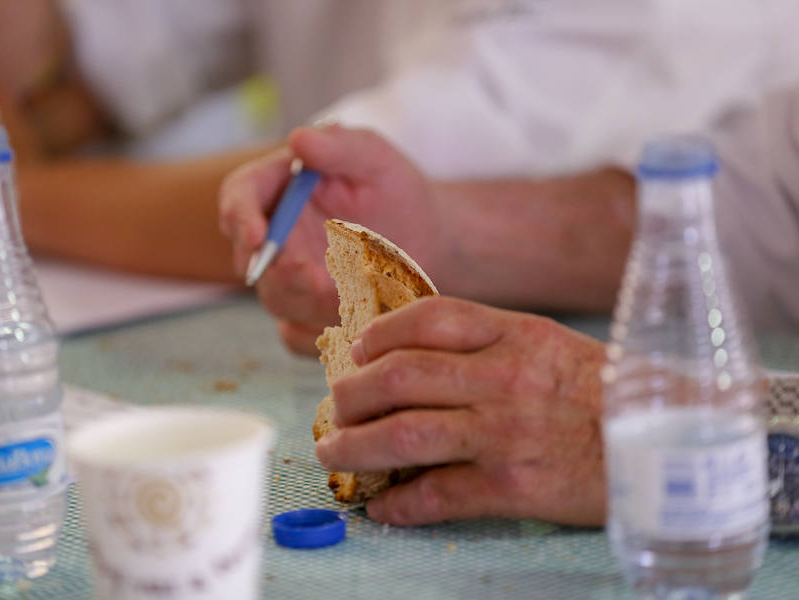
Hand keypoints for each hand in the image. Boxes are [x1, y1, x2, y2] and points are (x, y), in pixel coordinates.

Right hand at [218, 125, 441, 354]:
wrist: (426, 236)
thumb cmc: (394, 188)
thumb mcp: (375, 157)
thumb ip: (339, 146)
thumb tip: (298, 138)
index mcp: (278, 188)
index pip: (238, 197)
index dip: (239, 217)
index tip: (259, 236)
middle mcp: (275, 236)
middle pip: (250, 259)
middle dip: (278, 271)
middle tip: (314, 276)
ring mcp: (287, 278)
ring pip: (276, 300)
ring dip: (308, 303)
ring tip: (358, 296)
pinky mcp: (305, 313)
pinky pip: (297, 336)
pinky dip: (321, 335)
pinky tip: (355, 325)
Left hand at [315, 296, 606, 525]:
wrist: (669, 444)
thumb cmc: (607, 392)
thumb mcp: (550, 344)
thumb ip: (489, 342)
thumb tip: (418, 355)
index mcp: (514, 334)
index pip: (429, 318)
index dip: (381, 334)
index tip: (359, 351)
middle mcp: (503, 378)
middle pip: (401, 376)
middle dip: (353, 393)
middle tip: (338, 406)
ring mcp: (505, 434)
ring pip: (405, 434)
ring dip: (357, 447)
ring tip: (334, 452)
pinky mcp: (512, 486)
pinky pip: (438, 494)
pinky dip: (402, 503)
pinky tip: (384, 507)